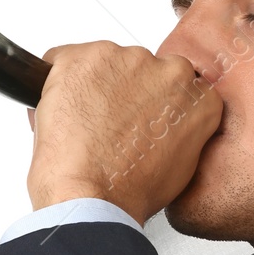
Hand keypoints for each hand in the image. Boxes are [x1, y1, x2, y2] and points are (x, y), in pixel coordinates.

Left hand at [25, 42, 222, 225]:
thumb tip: (160, 123)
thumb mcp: (179, 166)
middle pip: (140, 70)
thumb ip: (179, 130)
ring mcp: (126, 60)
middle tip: (105, 126)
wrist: (92, 196)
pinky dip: (56, 80)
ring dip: (92, 86)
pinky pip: (62, 59)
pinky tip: (61, 112)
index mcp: (197, 96)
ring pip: (103, 64)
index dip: (148, 102)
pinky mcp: (85, 58)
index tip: (134, 116)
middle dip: (122, 91)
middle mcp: (169, 71)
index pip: (174, 84)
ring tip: (83, 126)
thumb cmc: (129, 188)